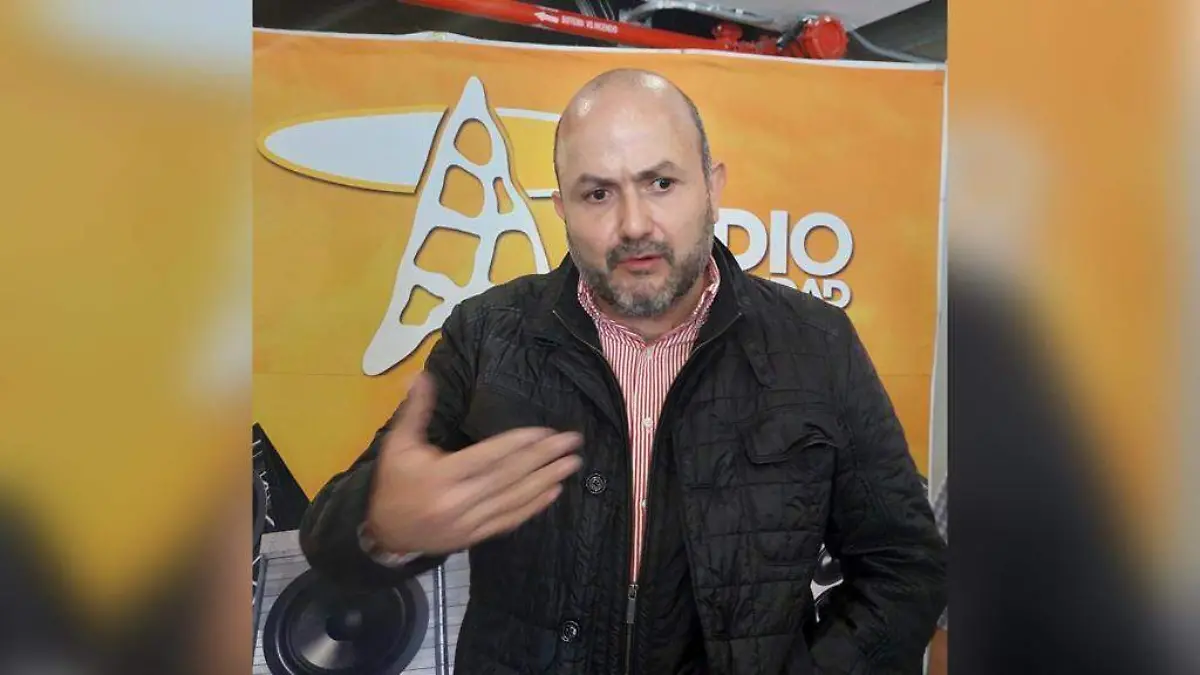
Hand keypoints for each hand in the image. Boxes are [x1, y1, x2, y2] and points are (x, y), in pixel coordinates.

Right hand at [364, 372, 583, 555]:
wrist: (384, 532)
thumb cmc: (394, 483)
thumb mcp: (398, 444)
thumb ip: (415, 410)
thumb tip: (422, 375)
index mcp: (441, 475)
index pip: (487, 457)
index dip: (517, 444)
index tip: (544, 431)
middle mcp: (458, 500)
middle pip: (508, 476)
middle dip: (543, 458)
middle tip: (571, 442)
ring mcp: (469, 521)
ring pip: (514, 499)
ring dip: (545, 480)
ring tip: (570, 464)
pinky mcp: (475, 536)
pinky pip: (509, 520)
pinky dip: (533, 507)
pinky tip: (553, 491)